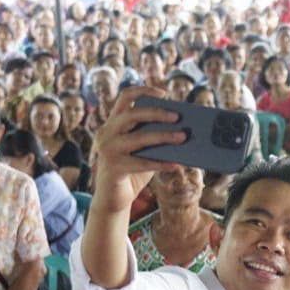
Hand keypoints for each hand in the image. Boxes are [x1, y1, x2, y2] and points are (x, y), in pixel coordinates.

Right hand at [91, 86, 185, 211]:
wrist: (113, 198)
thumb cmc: (132, 171)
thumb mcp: (143, 150)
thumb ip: (154, 138)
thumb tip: (183, 130)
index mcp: (113, 123)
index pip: (124, 97)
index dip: (143, 90)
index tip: (164, 94)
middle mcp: (106, 133)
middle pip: (132, 114)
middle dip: (157, 113)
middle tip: (178, 117)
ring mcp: (108, 150)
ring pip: (139, 138)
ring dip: (164, 136)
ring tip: (183, 137)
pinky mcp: (113, 168)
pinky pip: (141, 163)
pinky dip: (161, 163)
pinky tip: (177, 164)